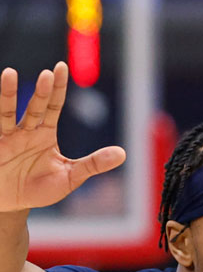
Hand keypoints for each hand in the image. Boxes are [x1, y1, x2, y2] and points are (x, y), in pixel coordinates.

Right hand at [0, 62, 124, 211]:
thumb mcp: (70, 177)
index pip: (53, 105)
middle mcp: (25, 131)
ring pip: (5, 112)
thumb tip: (123, 154)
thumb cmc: (39, 189)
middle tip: (48, 74)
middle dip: (41, 91)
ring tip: (9, 74)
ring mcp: (6, 138)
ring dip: (7, 94)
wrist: (11, 204)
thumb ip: (93, 164)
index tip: (60, 67)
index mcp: (44, 134)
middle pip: (34, 107)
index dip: (57, 88)